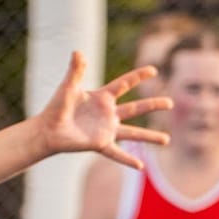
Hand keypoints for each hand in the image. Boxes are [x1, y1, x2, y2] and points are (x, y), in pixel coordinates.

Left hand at [32, 54, 170, 168]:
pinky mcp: (100, 143)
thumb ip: (75, 70)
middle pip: (136, 108)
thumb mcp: (68, 87)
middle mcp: (108, 113)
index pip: (124, 84)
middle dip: (153, 105)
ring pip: (133, 132)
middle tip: (170, 103)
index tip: (153, 70)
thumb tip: (77, 51)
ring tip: (167, 140)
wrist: (47, 130)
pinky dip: (128, 160)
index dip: (138, 76)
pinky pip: (117, 153)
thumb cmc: (56, 107)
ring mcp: (106, 129)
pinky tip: (141, 166)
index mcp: (102, 97)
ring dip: (150, 136)